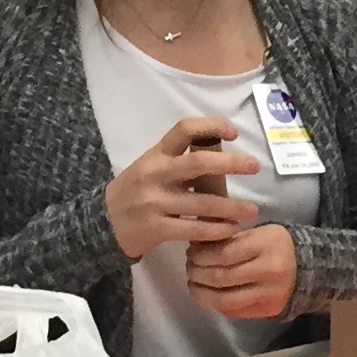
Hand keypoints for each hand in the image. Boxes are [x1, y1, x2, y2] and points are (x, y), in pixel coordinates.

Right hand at [105, 118, 259, 260]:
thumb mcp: (149, 167)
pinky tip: (231, 230)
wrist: (101, 223)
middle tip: (254, 166)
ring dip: (231, 207)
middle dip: (231, 164)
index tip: (233, 132)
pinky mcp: (156, 228)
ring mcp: (154, 202)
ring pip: (201, 202)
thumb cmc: (133, 191)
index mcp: (156, 154)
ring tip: (252, 211)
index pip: (184, 129)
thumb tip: (219, 151)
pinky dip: (215, 230)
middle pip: (198, 163)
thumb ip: (177, 159)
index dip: (211, 126)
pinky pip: (192, 229)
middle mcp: (155, 174)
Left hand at [185, 225, 297, 318]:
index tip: (192, 253)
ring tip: (194, 284)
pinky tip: (208, 295)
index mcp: (265, 245)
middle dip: (198, 273)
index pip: (224, 253)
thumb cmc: (275, 244)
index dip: (201, 255)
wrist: (308, 268)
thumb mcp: (257, 231)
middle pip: (221, 277)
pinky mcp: (267, 311)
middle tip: (190, 268)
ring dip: (202, 293)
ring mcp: (268, 294)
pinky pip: (234, 311)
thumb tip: (195, 242)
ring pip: (224, 299)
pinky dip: (215, 304)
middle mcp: (269, 271)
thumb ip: (228, 236)